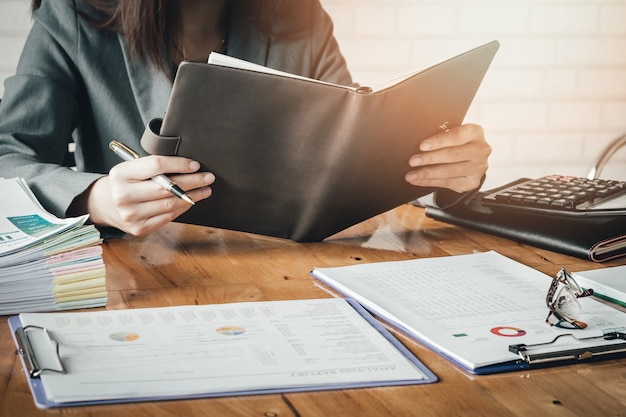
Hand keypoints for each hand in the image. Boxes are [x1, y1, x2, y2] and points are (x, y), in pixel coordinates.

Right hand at [86, 155, 214, 235]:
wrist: (104, 204)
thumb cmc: (125, 182)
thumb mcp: (132, 168)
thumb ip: (154, 167)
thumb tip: (188, 167)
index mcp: (121, 174)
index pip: (156, 165)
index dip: (179, 164)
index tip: (196, 165)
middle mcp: (123, 195)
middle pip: (167, 188)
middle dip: (192, 182)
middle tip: (208, 177)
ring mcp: (131, 215)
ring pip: (170, 204)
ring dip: (192, 197)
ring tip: (205, 190)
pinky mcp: (139, 229)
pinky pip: (168, 217)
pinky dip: (182, 208)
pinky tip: (191, 201)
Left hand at [405, 124, 490, 192]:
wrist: (469, 159)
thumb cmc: (455, 142)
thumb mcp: (452, 133)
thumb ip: (441, 135)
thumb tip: (416, 142)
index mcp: (475, 132)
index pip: (456, 136)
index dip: (438, 141)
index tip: (422, 146)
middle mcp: (481, 150)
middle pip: (452, 155)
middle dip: (430, 158)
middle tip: (412, 161)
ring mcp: (478, 168)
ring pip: (449, 172)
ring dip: (427, 173)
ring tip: (411, 174)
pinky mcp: (472, 182)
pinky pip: (448, 183)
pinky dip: (430, 182)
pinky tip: (418, 180)